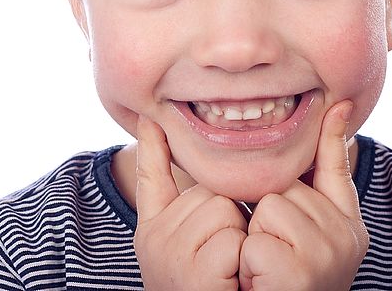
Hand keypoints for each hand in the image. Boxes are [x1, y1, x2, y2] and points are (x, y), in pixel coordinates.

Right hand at [134, 116, 247, 290]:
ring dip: (239, 237)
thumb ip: (169, 188)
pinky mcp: (193, 276)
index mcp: (154, 230)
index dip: (150, 147)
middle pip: (209, 190)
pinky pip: (233, 238)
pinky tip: (232, 284)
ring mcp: (170, 258)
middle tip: (225, 258)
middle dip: (230, 216)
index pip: (149, 177)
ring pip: (224, 210)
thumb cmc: (208, 287)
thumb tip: (151, 128)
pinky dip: (242, 259)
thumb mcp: (184, 242)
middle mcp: (154, 241)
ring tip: (230, 272)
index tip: (151, 118)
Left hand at [238, 101, 368, 290]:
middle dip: (266, 213)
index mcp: (348, 225)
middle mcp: (346, 237)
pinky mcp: (301, 275)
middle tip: (270, 253)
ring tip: (265, 270)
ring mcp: (327, 256)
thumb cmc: (287, 283)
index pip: (338, 167)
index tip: (338, 103)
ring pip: (270, 206)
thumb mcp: (312, 234)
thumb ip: (322, 179)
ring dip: (255, 238)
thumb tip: (337, 112)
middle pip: (286, 185)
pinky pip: (257, 240)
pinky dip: (249, 262)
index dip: (333, 134)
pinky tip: (261, 283)